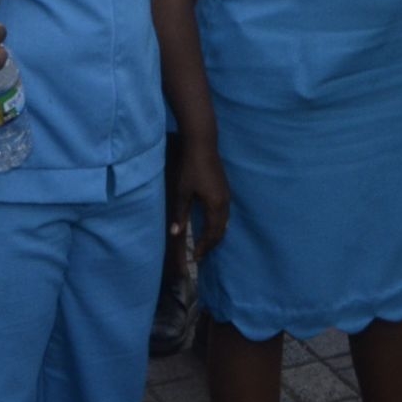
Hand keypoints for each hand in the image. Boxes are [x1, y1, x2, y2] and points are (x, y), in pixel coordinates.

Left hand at [172, 136, 229, 260]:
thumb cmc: (190, 168)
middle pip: (221, 230)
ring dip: (216, 234)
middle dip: (212, 244)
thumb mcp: (183, 192)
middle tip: (201, 254)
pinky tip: (211, 224)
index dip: (204, 247)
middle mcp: (224, 203)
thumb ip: (180, 214)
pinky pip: (225, 213)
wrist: (203, 144)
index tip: (196, 257)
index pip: (212, 233)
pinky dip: (219, 224)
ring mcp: (227, 195)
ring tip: (206, 243)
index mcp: (215, 206)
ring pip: (225, 222)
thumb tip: (175, 234)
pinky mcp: (225, 189)